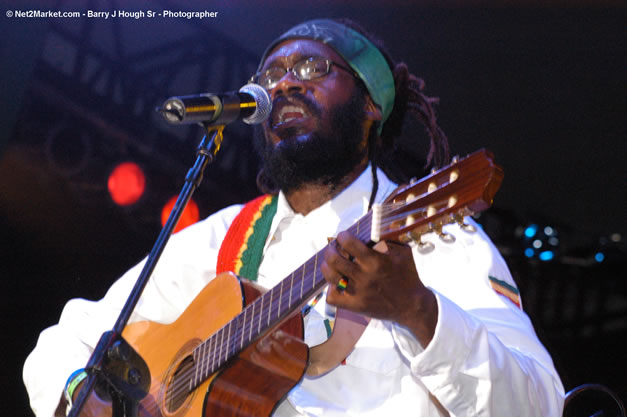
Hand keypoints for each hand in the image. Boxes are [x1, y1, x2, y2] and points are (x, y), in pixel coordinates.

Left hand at [321, 231, 437, 345]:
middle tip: (333, 248)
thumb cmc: (408, 275)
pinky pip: (332, 298)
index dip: (342, 236)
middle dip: (330, 249)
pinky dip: (331, 289)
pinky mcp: (356, 306)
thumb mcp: (403, 252)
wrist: (413, 306)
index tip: (343, 236)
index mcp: (375, 261)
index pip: (348, 243)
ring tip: (330, 263)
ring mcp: (358, 292)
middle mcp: (364, 276)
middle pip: (334, 259)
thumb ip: (389, 237)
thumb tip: (377, 223)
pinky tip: (337, 284)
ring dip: (327, 267)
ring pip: (330, 277)